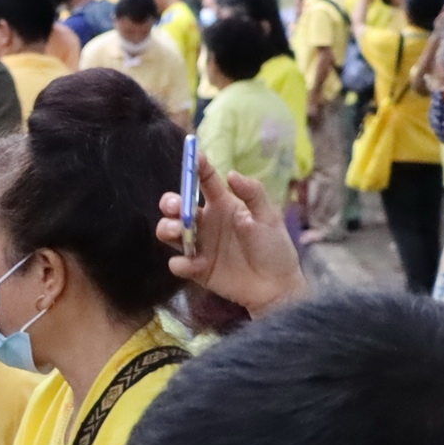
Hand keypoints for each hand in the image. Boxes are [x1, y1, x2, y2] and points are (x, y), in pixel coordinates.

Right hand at [158, 153, 307, 315]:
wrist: (277, 286)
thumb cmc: (275, 248)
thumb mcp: (270, 216)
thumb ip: (253, 193)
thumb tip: (231, 174)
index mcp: (223, 205)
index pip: (204, 182)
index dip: (195, 167)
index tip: (192, 157)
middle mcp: (206, 222)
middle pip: (177, 207)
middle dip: (170, 203)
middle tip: (176, 207)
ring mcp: (200, 246)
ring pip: (170, 232)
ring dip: (167, 228)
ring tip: (177, 231)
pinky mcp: (197, 270)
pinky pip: (179, 263)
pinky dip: (180, 263)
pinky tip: (191, 264)